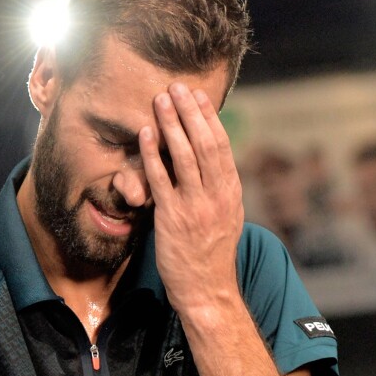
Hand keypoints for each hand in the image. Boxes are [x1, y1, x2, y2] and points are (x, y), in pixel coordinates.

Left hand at [139, 83, 243, 314]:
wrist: (206, 287)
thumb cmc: (212, 250)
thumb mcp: (226, 214)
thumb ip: (218, 186)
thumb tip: (208, 159)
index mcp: (231, 191)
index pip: (221, 145)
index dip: (208, 118)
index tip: (198, 96)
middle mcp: (216, 194)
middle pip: (204, 144)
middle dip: (190, 112)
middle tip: (177, 87)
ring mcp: (195, 206)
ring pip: (184, 157)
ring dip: (172, 125)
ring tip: (161, 100)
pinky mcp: (172, 218)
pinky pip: (161, 180)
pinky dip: (152, 155)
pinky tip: (145, 134)